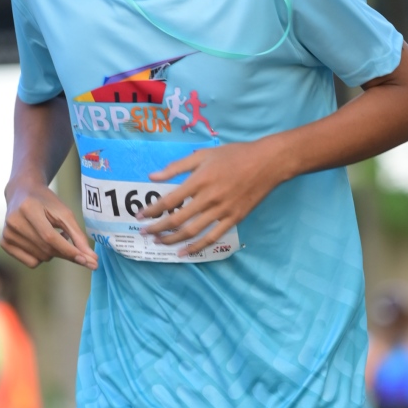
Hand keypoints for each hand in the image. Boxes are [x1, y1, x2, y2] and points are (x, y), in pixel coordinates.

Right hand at [1, 180, 97, 269]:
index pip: (50, 237)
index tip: (88, 261)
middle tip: (72, 242)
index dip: (69, 251)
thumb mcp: (64, 213)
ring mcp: (7, 234)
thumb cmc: (46, 202)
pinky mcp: (4, 243)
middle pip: (46, 249)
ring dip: (53, 252)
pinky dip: (41, 256)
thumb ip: (78, 236)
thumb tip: (91, 260)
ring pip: (41, 258)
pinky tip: (40, 241)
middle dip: (65, 252)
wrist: (21, 192)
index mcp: (28, 208)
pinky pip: (31, 262)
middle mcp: (14, 222)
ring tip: (51, 234)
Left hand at [138, 139, 285, 253]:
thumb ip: (177, 166)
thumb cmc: (235, 155)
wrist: (267, 163)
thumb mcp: (204, 154)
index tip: (139, 216)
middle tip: (144, 233)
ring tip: (159, 242)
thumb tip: (152, 176)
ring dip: (172, 239)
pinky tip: (183, 253)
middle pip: (177, 219)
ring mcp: (222, 211)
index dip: (152, 210)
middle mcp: (209, 198)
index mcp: (199, 180)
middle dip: (157, 228)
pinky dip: (196, 247)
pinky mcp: (234, 219)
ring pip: (192, 231)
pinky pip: (212, 237)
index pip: (169, 200)